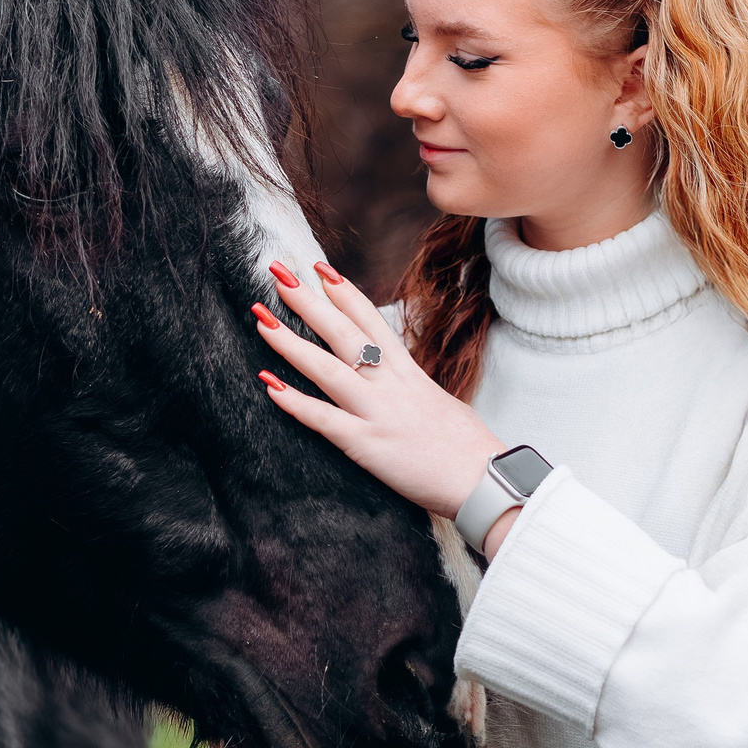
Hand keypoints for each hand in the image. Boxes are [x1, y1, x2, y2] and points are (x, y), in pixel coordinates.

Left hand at [253, 259, 506, 521]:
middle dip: (309, 301)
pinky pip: (325, 420)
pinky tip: (269, 384)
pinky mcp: (368, 444)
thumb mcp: (439, 402)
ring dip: (291, 342)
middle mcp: (391, 384)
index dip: (344, 292)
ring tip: (261, 319)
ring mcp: (378, 412)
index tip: (320, 268)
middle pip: (344, 332)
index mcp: (408, 372)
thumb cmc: (467, 447)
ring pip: (328, 368)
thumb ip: (410, 388)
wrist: (485, 479)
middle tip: (279, 273)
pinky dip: (296, 402)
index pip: (372, 320)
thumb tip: (395, 378)